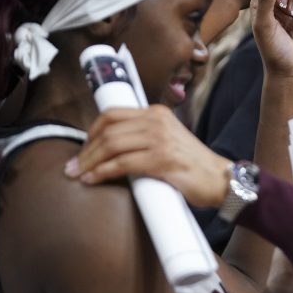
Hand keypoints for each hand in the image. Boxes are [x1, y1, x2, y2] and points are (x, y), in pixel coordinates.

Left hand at [64, 106, 230, 207]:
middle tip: (74, 166)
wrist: (218, 179)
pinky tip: (93, 179)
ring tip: (79, 174)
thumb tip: (110, 149)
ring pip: (111, 145)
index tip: (83, 148)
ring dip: (89, 162)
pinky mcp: (162, 159)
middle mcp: (158, 121)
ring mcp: (160, 139)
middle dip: (86, 150)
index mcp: (157, 113)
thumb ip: (144, 137)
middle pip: (108, 130)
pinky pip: (122, 164)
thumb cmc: (192, 165)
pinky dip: (102, 172)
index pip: (114, 114)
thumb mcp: (168, 139)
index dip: (91, 131)